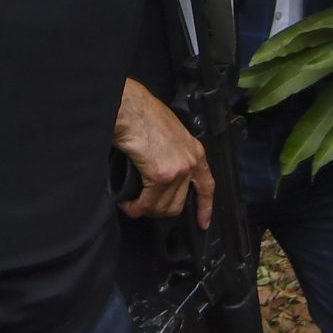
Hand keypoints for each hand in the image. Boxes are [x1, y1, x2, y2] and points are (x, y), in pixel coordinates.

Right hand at [115, 80, 212, 226]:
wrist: (132, 109)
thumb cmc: (144, 114)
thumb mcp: (169, 134)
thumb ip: (172, 154)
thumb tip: (159, 172)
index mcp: (195, 151)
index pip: (206, 186)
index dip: (205, 207)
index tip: (203, 223)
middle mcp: (190, 162)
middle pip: (178, 204)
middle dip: (159, 210)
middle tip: (143, 206)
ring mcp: (178, 170)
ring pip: (162, 207)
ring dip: (144, 210)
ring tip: (131, 204)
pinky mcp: (161, 175)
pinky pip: (148, 203)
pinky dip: (135, 207)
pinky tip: (126, 203)